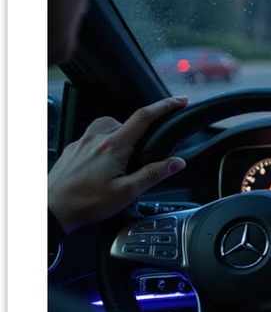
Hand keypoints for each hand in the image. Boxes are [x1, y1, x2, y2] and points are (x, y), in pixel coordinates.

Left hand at [47, 96, 189, 233]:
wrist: (50, 210)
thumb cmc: (86, 203)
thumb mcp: (127, 192)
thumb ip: (153, 174)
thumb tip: (176, 162)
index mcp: (114, 146)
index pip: (144, 117)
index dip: (165, 106)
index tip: (179, 101)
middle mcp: (97, 138)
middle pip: (126, 122)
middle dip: (139, 132)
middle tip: (142, 154)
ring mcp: (82, 142)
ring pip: (108, 126)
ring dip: (120, 134)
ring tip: (122, 158)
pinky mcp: (72, 149)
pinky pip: (93, 137)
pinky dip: (103, 144)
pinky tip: (102, 165)